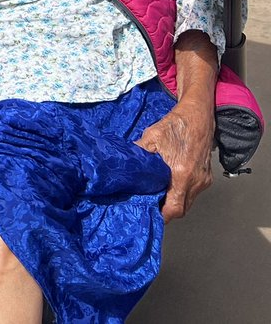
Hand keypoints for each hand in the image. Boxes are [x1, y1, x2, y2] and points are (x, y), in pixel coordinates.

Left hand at [135, 99, 214, 220]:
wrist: (198, 115)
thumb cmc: (176, 125)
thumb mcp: (151, 137)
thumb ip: (139, 153)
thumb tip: (124, 164)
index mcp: (182, 174)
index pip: (174, 208)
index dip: (161, 215)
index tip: (149, 214)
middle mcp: (196, 180)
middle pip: (181, 209)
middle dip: (165, 210)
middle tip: (150, 205)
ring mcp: (203, 179)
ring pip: (188, 201)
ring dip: (173, 201)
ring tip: (157, 195)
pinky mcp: (206, 176)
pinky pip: (193, 192)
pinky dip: (181, 193)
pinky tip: (169, 185)